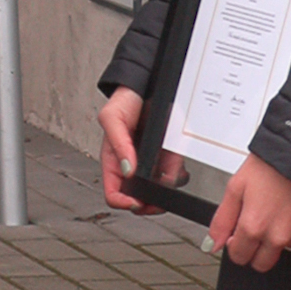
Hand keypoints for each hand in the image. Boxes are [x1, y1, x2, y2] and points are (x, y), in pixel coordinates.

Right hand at [97, 88, 185, 214]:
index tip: (136, 200)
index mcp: (113, 162)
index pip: (113, 193)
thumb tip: (127, 169)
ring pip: (158, 191)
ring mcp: (150, 164)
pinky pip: (173, 177)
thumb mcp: (112, 118)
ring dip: (166, 190)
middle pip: (137, 199)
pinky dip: (178, 176)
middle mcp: (132, 166)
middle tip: (158, 201)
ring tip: (170, 178)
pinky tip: (178, 168)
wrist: (148, 86)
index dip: (124, 202)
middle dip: (149, 203)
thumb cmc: (125, 101)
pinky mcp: (167, 158)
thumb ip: (117, 143)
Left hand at [208, 155, 290, 271]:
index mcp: (254, 227)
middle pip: (263, 263)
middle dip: (256, 249)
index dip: (236, 245)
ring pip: (286, 248)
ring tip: (280, 208)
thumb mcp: (236, 187)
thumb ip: (222, 221)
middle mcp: (279, 236)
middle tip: (259, 225)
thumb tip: (212, 244)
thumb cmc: (270, 165)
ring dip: (280, 236)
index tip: (239, 235)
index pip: (240, 257)